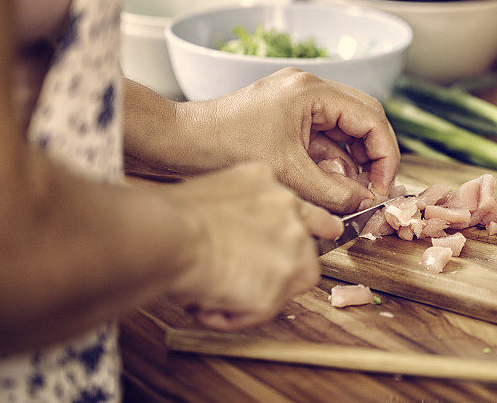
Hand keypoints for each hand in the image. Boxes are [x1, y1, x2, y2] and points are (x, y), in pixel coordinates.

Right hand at [165, 161, 341, 330]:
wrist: (168, 233)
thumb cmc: (169, 214)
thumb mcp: (211, 191)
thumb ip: (237, 209)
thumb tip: (231, 234)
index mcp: (266, 181)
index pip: (304, 206)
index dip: (311, 227)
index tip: (327, 232)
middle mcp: (288, 208)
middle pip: (306, 249)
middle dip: (279, 270)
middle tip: (243, 281)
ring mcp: (292, 244)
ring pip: (287, 284)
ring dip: (255, 294)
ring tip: (213, 291)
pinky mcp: (283, 280)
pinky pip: (263, 310)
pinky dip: (235, 315)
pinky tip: (207, 301)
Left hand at [176, 68, 400, 213]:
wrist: (179, 142)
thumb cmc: (223, 146)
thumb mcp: (287, 173)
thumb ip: (333, 190)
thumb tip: (366, 203)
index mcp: (312, 91)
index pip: (370, 116)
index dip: (385, 154)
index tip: (383, 187)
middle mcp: (309, 89)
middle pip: (363, 118)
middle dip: (374, 156)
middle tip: (375, 190)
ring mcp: (297, 102)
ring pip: (344, 131)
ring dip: (353, 162)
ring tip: (354, 194)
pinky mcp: (287, 117)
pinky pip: (323, 138)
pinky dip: (332, 162)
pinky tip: (333, 186)